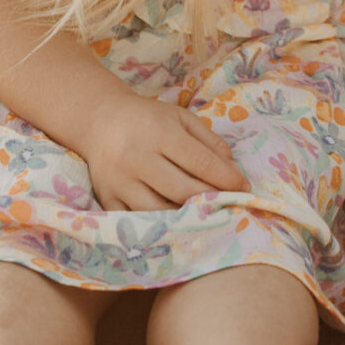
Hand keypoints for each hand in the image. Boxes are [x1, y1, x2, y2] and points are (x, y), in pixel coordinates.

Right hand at [81, 93, 247, 213]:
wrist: (100, 121)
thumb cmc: (149, 120)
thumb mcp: (182, 118)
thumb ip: (210, 142)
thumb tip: (233, 171)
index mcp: (159, 133)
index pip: (200, 162)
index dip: (226, 179)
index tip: (244, 188)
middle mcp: (137, 158)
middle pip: (182, 191)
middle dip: (210, 200)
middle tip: (228, 204)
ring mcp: (119, 182)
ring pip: (159, 212)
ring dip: (185, 216)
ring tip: (202, 214)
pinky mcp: (107, 199)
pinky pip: (136, 222)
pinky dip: (157, 226)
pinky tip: (174, 222)